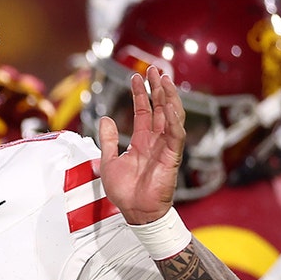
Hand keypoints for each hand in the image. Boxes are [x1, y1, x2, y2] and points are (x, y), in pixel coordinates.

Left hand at [95, 66, 184, 223]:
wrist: (134, 211)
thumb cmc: (124, 191)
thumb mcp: (108, 160)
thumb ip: (108, 140)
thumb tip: (105, 118)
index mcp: (142, 140)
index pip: (144, 111)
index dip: (141, 94)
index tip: (137, 76)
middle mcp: (156, 141)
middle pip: (160, 108)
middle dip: (157, 88)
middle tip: (154, 69)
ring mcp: (165, 147)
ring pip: (171, 116)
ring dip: (168, 97)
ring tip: (164, 79)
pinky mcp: (172, 157)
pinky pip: (176, 135)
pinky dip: (174, 120)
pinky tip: (170, 105)